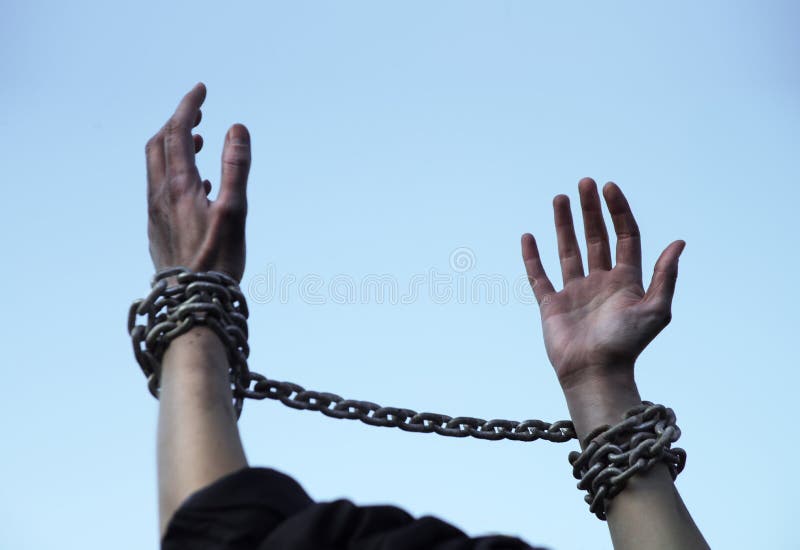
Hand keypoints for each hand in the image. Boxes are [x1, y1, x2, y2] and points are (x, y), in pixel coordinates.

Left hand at [145, 83, 250, 281]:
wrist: (192, 302)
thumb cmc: (217, 260)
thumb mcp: (234, 211)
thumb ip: (236, 167)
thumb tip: (235, 127)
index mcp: (179, 186)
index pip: (177, 133)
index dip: (188, 106)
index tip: (201, 89)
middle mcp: (161, 196)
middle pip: (159, 145)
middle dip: (177, 122)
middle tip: (198, 111)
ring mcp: (156, 214)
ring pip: (158, 168)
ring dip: (175, 147)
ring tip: (200, 142)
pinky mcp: (158, 230)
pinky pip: (162, 189)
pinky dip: (177, 173)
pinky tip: (199, 186)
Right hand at [521, 178, 684, 388]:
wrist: (594, 373)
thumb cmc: (627, 345)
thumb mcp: (655, 309)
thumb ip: (664, 276)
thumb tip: (679, 242)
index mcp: (626, 281)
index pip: (624, 236)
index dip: (618, 212)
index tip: (609, 188)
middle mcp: (600, 282)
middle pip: (596, 237)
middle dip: (591, 210)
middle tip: (584, 183)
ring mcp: (574, 292)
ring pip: (568, 250)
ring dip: (564, 223)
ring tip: (560, 197)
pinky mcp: (551, 304)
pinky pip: (539, 276)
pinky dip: (532, 257)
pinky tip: (529, 236)